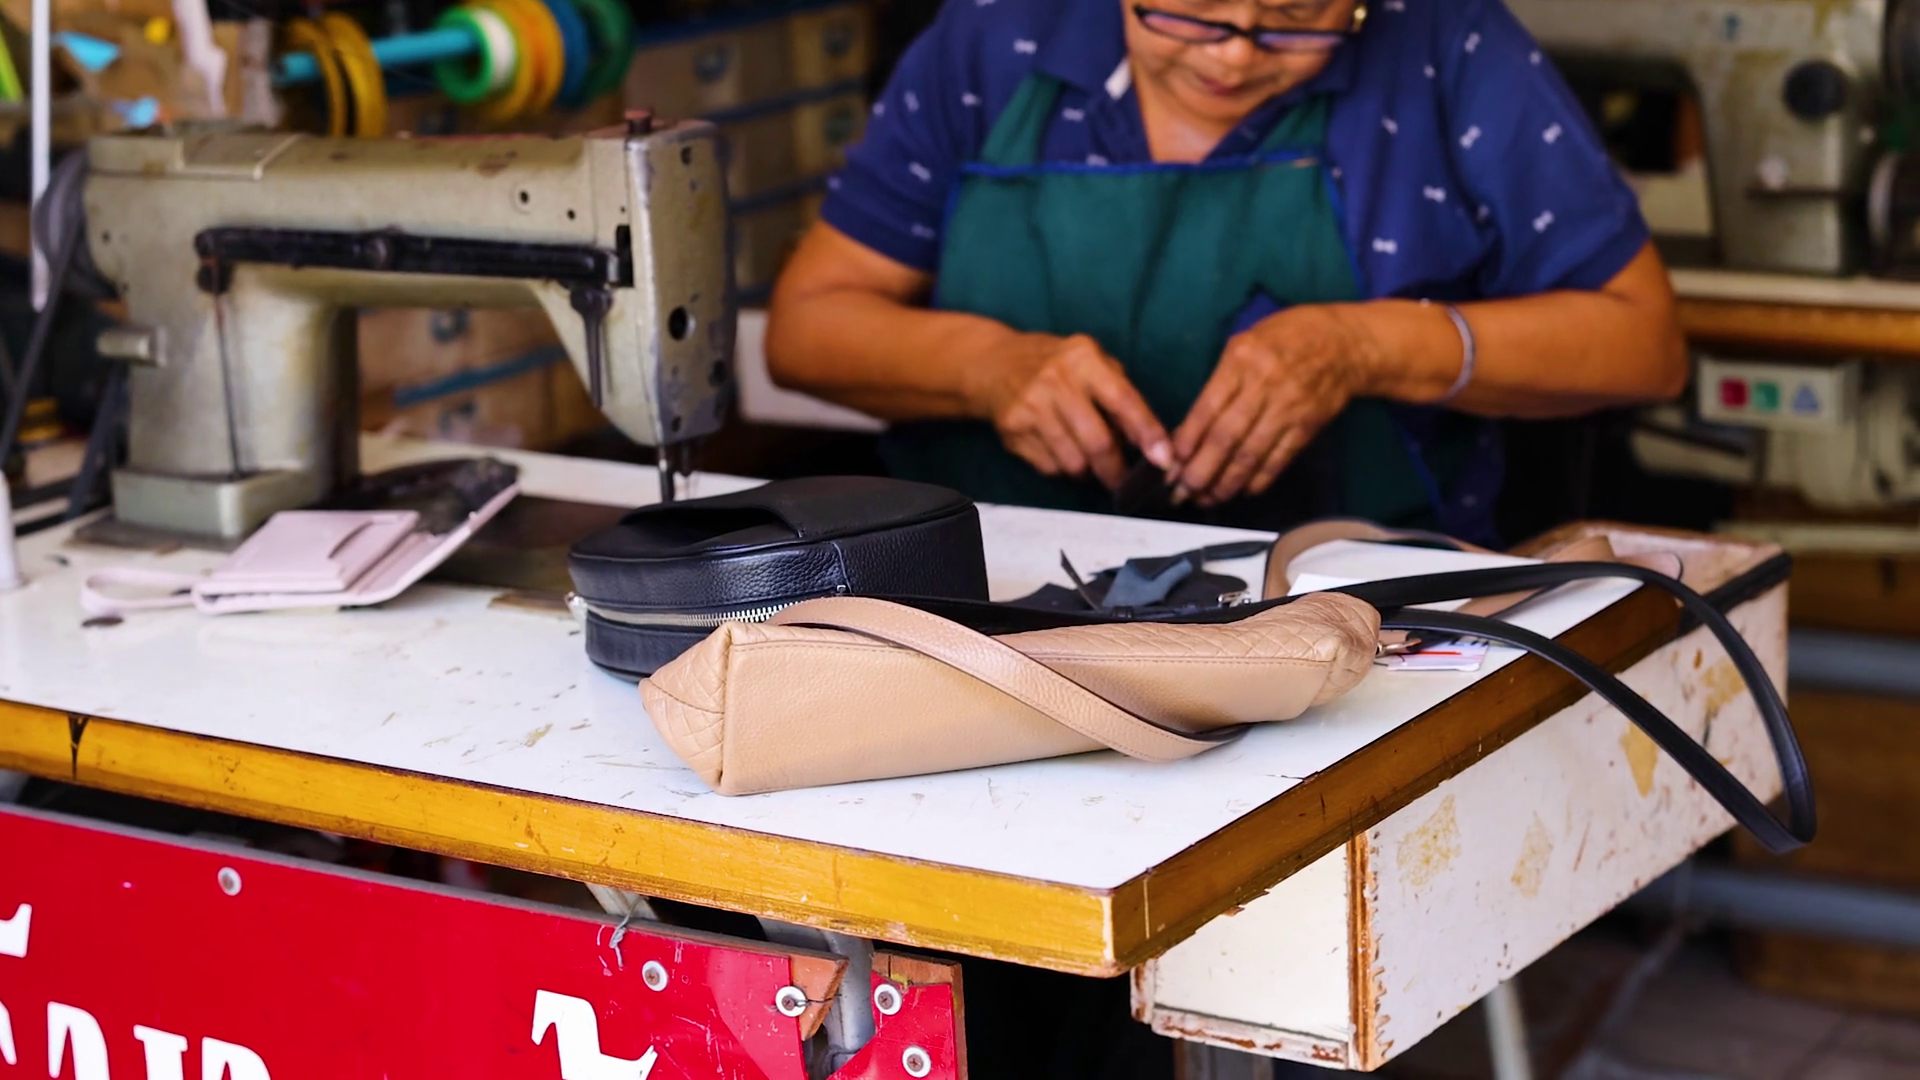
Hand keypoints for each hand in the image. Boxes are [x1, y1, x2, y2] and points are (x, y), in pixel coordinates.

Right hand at [979, 333, 1173, 489]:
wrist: (993, 365)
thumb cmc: (1056, 365)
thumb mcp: (1092, 363)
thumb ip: (1121, 395)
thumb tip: (1151, 442)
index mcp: (1083, 359)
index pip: (1123, 401)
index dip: (1147, 433)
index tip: (1164, 460)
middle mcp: (1056, 381)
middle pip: (1098, 442)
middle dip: (1117, 470)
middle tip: (1125, 482)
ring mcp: (1031, 407)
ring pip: (1074, 462)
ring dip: (1088, 471)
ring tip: (1088, 460)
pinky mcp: (1013, 430)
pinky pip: (1050, 467)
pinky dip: (1063, 468)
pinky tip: (1060, 450)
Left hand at [1171, 305, 1373, 505]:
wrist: (1346, 343)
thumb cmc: (1287, 337)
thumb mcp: (1244, 343)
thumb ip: (1218, 383)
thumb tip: (1190, 429)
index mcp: (1242, 361)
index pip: (1207, 410)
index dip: (1186, 443)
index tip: (1169, 465)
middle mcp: (1265, 386)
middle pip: (1225, 438)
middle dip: (1199, 472)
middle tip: (1181, 493)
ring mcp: (1288, 408)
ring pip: (1250, 455)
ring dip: (1225, 483)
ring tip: (1206, 499)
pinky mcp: (1308, 426)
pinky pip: (1279, 459)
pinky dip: (1259, 480)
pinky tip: (1242, 491)